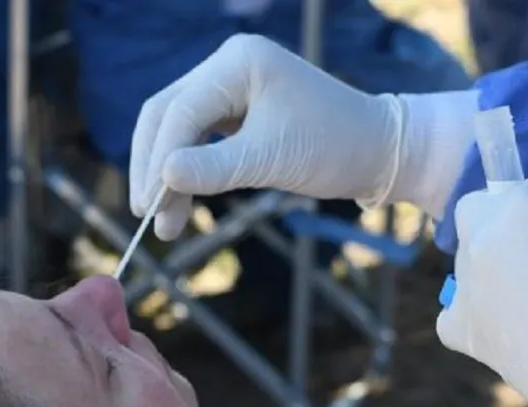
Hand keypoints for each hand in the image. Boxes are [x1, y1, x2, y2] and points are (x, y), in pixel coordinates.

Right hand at [129, 34, 404, 239]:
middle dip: (155, 168)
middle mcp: (230, 66)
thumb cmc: (334, 148)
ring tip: (166, 224)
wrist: (379, 150)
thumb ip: (215, 168)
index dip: (159, 160)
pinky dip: (189, 171)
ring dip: (168, 175)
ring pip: (179, 130)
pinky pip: (199, 139)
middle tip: (147, 217)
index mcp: (238, 62)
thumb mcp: (272, 160)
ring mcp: (232, 87)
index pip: (180, 111)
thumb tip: (162, 179)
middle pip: (167, 115)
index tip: (149, 207)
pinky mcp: (239, 112)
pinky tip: (182, 201)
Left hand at [436, 154, 527, 406]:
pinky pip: (452, 317)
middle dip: (507, 220)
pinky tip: (502, 331)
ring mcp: (469, 283)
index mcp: (525, 200)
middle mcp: (484, 234)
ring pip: (469, 262)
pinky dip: (471, 319)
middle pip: (482, 210)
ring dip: (493, 269)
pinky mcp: (464, 329)